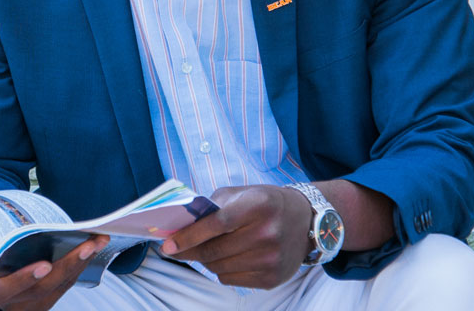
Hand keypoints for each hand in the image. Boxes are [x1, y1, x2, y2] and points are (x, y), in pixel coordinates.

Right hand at [0, 214, 109, 310]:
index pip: (7, 290)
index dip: (24, 279)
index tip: (44, 264)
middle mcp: (12, 300)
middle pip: (44, 288)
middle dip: (68, 266)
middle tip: (87, 245)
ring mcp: (31, 300)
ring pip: (59, 285)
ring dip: (81, 263)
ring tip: (98, 240)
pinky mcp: (46, 294)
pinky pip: (66, 281)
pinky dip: (81, 264)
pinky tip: (95, 244)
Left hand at [160, 185, 311, 289]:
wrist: (305, 221)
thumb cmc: (266, 203)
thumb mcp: (244, 192)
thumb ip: (215, 205)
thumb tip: (183, 224)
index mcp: (257, 205)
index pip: (216, 224)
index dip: (189, 235)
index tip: (168, 244)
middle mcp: (266, 233)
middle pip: (215, 250)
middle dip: (190, 251)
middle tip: (175, 249)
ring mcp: (270, 259)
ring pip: (220, 268)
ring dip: (206, 260)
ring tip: (205, 249)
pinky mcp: (272, 278)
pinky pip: (232, 280)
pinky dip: (222, 270)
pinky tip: (227, 257)